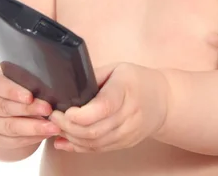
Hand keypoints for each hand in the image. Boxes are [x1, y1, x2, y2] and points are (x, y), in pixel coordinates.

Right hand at [0, 69, 60, 149]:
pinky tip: (45, 134)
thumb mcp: (14, 75)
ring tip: (53, 127)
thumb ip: (25, 76)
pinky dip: (31, 138)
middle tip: (48, 109)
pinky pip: (13, 141)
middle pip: (5, 108)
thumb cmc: (13, 83)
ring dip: (33, 128)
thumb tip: (47, 81)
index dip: (13, 91)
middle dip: (29, 109)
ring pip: (10, 127)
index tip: (30, 96)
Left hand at [49, 62, 168, 152]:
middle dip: (68, 126)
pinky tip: (65, 140)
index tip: (64, 110)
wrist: (163, 100)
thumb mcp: (116, 68)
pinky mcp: (124, 143)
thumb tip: (66, 85)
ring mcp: (128, 132)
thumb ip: (93, 76)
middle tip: (53, 116)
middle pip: (94, 130)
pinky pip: (98, 150)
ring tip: (57, 126)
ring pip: (94, 143)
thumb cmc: (136, 80)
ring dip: (71, 137)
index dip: (80, 114)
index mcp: (125, 89)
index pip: (103, 107)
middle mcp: (129, 114)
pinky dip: (78, 147)